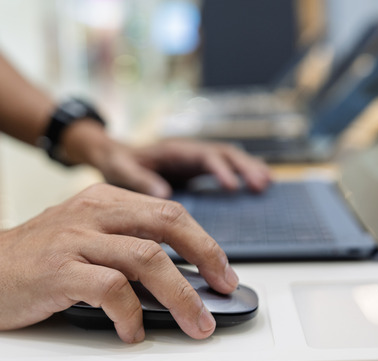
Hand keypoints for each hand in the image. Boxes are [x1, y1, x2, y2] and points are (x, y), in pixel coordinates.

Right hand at [0, 183, 238, 342]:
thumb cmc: (28, 260)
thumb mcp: (80, 236)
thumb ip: (121, 243)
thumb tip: (177, 276)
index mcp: (102, 201)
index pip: (169, 211)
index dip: (204, 242)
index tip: (223, 271)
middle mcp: (92, 214)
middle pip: (168, 224)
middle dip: (206, 257)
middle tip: (225, 288)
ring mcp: (74, 240)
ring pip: (147, 258)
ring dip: (180, 296)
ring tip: (194, 323)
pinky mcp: (57, 271)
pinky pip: (111, 290)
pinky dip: (131, 315)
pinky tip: (133, 332)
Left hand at [60, 120, 270, 197]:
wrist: (111, 156)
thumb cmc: (116, 163)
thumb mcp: (121, 169)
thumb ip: (139, 179)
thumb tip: (162, 193)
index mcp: (174, 150)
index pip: (204, 156)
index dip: (220, 170)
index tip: (233, 186)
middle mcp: (188, 151)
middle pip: (224, 153)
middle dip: (244, 167)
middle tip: (261, 184)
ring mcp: (195, 160)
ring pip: (229, 159)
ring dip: (248, 169)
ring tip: (266, 184)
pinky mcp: (196, 170)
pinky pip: (225, 169)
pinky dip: (242, 175)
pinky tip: (257, 187)